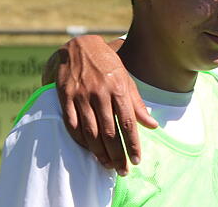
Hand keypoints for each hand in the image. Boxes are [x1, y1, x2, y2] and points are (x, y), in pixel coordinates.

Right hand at [56, 35, 157, 174]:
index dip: (132, 144)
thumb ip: (137, 104)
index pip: (127, 123)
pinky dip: (80, 140)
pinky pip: (71, 124)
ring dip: (99, 152)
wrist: (79, 46)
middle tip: (122, 170)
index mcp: (118, 89)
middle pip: (108, 132)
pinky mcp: (64, 97)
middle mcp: (99, 93)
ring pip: (90, 132)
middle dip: (117, 154)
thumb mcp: (126, 80)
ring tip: (107, 165)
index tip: (137, 159)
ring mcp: (80, 96)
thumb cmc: (108, 65)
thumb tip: (152, 125)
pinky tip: (88, 150)